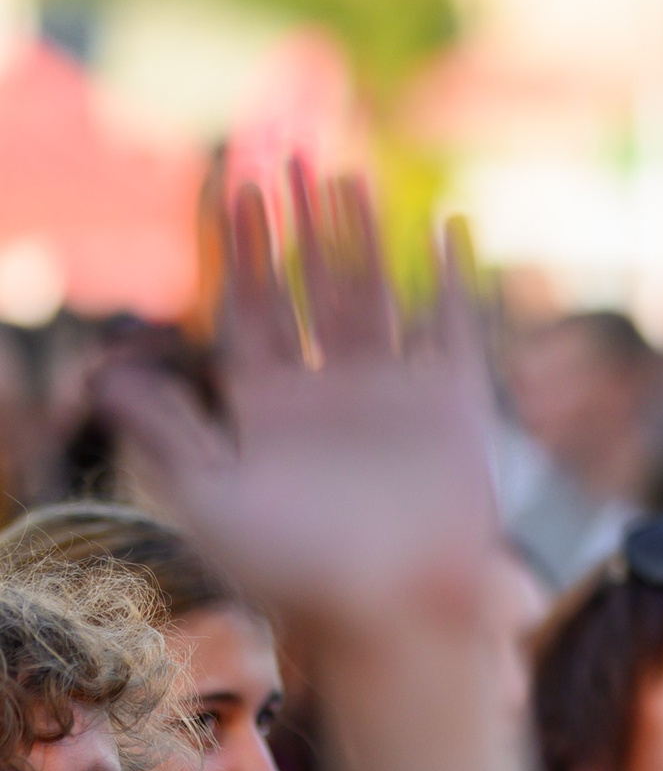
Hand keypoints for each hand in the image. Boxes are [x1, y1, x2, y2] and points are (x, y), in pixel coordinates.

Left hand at [98, 168, 504, 646]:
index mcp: (269, 409)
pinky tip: (442, 228)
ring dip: (360, 235)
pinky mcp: (454, 404)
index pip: (253, 307)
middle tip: (287, 155)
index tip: (234, 185)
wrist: (397, 615)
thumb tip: (101, 376)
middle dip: (297, 224)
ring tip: (346, 176)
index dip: (244, 247)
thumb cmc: (299, 573)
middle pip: (311, 287)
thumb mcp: (210, 499)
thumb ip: (164, 433)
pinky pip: (452, 324)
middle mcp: (330, 393)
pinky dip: (450, 277)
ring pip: (374, 294)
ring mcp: (394, 394)